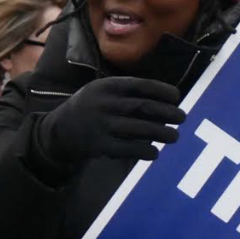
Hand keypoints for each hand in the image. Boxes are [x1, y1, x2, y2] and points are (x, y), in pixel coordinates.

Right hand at [34, 77, 185, 165]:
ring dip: (160, 132)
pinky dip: (144, 150)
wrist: (57, 131)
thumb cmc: (89, 109)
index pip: (139, 85)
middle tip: (183, 117)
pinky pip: (127, 148)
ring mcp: (100, 125)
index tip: (177, 96)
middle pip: (142, 107)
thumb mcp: (101, 92)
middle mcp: (104, 103)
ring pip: (138, 128)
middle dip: (167, 112)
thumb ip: (126, 94)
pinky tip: (155, 152)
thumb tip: (164, 101)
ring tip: (175, 136)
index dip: (161, 90)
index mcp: (106, 86)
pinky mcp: (98, 145)